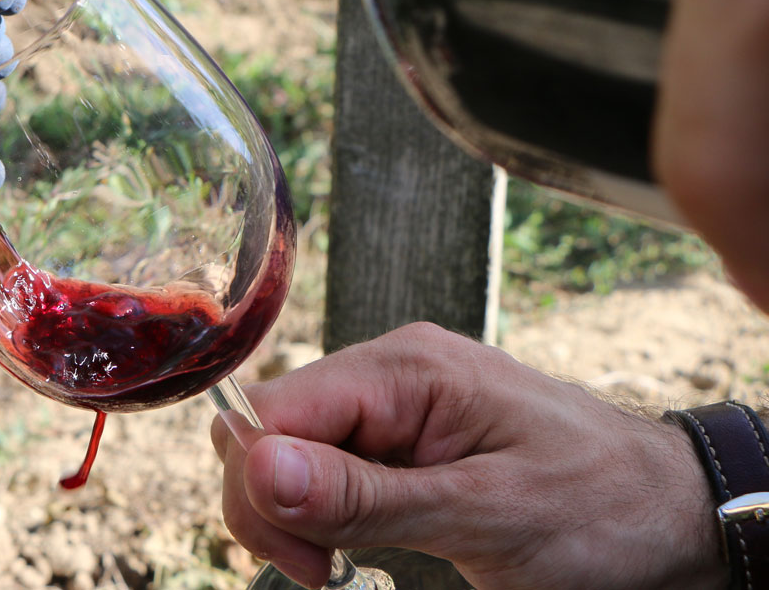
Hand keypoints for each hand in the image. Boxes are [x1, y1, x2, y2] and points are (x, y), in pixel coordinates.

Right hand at [209, 324, 725, 589]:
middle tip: (325, 572)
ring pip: (290, 454)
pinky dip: (327, 515)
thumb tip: (258, 468)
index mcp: (405, 369)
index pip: (272, 410)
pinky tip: (358, 546)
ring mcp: (395, 405)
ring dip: (297, 516)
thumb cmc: (604, 509)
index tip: (306, 560)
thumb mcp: (484, 514)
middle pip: (269, 430)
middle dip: (272, 505)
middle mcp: (388, 373)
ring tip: (344, 565)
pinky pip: (329, 468)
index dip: (261, 485)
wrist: (679, 514)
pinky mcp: (403, 438)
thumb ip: (366, 495)